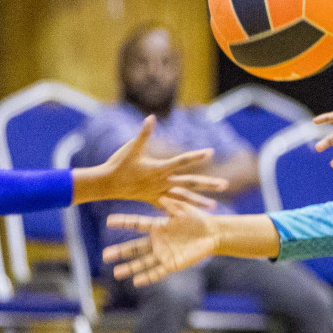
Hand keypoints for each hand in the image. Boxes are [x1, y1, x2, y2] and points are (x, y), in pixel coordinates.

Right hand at [76, 115, 227, 208]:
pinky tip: (192, 215)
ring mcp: (159, 193)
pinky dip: (181, 210)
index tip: (211, 152)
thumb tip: (151, 117)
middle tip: (226, 184)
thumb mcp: (132, 147)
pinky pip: (170, 207)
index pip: (182, 161)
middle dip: (208, 184)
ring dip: (199, 202)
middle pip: (190, 183)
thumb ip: (144, 133)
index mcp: (159, 168)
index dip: (197, 156)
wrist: (106, 184)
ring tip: (215, 206)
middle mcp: (162, 182)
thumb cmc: (118, 163)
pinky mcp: (153, 200)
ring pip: (184, 199)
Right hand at [104, 198, 221, 286]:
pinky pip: (158, 272)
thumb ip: (173, 205)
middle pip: (135, 247)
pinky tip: (136, 281)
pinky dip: (147, 277)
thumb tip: (161, 197)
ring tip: (115, 273)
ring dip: (130, 268)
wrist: (213, 234)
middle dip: (120, 252)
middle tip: (105, 255)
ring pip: (143, 262)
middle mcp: (157, 241)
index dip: (124, 222)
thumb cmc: (198, 219)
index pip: (137, 224)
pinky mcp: (172, 264)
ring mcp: (164, 254)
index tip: (108, 221)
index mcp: (158, 226)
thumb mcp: (185, 209)